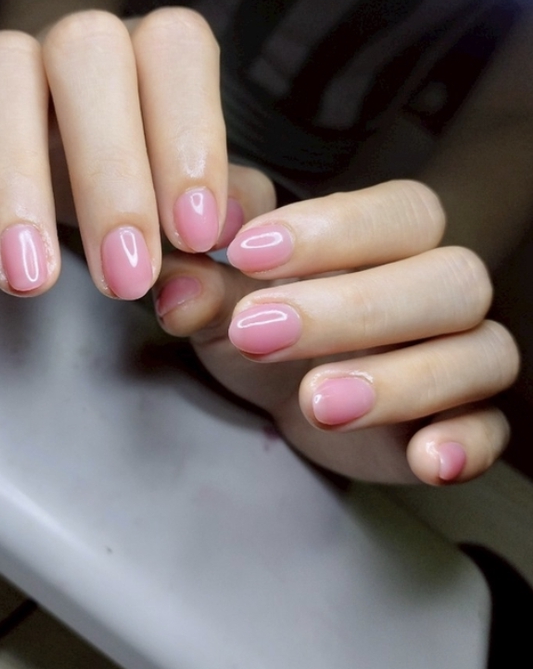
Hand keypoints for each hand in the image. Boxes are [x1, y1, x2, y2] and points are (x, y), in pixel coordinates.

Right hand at [0, 9, 271, 297]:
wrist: (72, 167)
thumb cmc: (145, 190)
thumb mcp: (191, 216)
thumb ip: (223, 234)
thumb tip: (220, 260)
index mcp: (156, 56)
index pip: (177, 52)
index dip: (189, 136)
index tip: (196, 234)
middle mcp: (83, 42)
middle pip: (89, 57)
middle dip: (110, 177)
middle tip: (124, 279)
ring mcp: (9, 54)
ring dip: (14, 174)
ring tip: (31, 278)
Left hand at [153, 181, 518, 484]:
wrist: (286, 399)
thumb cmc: (264, 330)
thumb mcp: (220, 300)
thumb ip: (200, 278)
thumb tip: (177, 270)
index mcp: (390, 240)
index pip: (399, 211)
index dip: (332, 229)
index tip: (247, 252)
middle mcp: (439, 289)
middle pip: (449, 279)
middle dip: (355, 307)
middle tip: (260, 330)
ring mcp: (461, 357)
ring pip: (479, 353)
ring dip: (400, 380)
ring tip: (319, 401)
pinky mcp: (465, 424)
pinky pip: (493, 431)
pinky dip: (466, 444)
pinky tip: (424, 457)